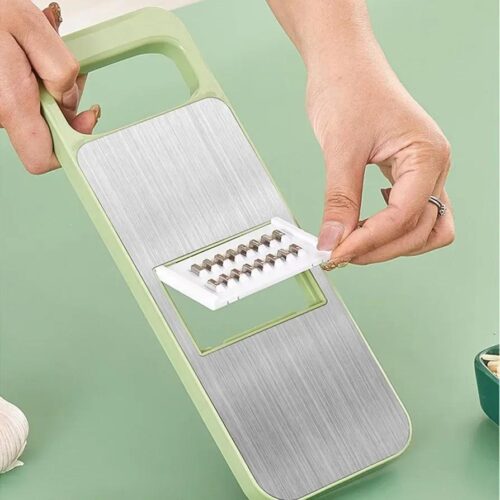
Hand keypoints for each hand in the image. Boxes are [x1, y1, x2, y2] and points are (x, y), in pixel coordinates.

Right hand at [0, 1, 99, 173]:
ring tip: (44, 55)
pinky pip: (27, 99)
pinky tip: (34, 57)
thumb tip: (69, 100)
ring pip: (39, 112)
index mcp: (10, 103)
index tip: (86, 122)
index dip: (69, 145)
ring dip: (53, 88)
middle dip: (66, 104)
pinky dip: (38, 81)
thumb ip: (60, 72)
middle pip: (48, 131)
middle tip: (69, 75)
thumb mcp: (32, 29)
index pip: (42, 158)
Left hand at [268, 0, 454, 264]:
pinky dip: (391, 228)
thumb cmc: (349, 88)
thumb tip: (333, 241)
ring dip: (391, 244)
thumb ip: (339, 201)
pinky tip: (366, 224)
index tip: (336, 254)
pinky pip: (412, 214)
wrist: (344, 64)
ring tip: (353, 245)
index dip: (369, 241)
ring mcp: (424, 171)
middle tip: (341, 254)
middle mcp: (434, 166)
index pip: (404, 216)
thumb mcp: (340, 149)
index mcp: (426, 156)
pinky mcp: (408, 174)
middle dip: (381, 248)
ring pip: (424, 228)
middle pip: (421, 230)